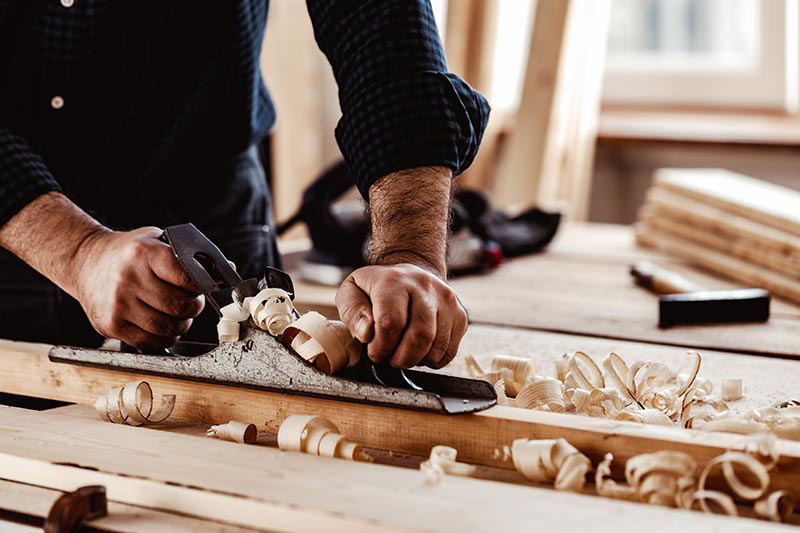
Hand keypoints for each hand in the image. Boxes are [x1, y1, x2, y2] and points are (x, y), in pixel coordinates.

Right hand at [73, 227, 204, 349]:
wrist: (84, 261)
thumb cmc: (129, 253)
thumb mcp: (157, 241)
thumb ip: (188, 256)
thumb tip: (227, 270)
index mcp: (144, 253)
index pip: (187, 277)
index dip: (201, 286)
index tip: (202, 287)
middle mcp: (128, 278)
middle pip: (180, 306)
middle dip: (193, 307)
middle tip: (190, 302)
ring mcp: (118, 304)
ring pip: (167, 327)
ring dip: (181, 325)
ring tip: (177, 314)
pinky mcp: (110, 324)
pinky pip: (149, 341)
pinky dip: (164, 337)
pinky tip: (162, 326)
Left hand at [335, 263, 467, 368]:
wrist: (411, 276)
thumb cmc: (377, 290)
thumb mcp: (352, 293)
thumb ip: (353, 314)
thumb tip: (367, 333)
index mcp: (394, 280)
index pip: (391, 322)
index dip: (381, 347)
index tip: (375, 352)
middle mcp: (425, 286)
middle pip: (420, 336)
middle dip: (401, 358)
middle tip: (390, 358)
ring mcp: (447, 300)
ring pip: (436, 348)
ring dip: (416, 360)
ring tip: (403, 352)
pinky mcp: (460, 315)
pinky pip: (449, 352)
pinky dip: (432, 360)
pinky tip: (419, 349)